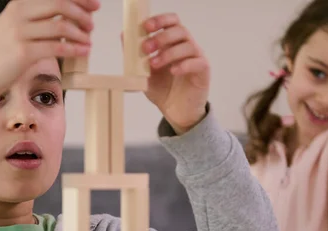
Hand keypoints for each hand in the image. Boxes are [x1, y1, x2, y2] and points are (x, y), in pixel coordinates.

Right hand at [0, 0, 99, 111]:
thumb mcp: (11, 30)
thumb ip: (34, 22)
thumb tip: (62, 22)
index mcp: (17, 6)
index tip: (94, 5)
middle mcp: (19, 14)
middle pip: (60, 4)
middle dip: (82, 13)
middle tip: (92, 24)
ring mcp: (20, 33)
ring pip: (60, 26)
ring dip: (80, 33)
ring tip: (89, 40)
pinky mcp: (23, 53)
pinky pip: (57, 47)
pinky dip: (75, 49)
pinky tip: (84, 51)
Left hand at [140, 13, 209, 134]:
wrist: (176, 113)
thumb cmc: (163, 90)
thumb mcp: (143, 73)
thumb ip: (135, 56)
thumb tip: (124, 36)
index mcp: (173, 43)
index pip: (172, 22)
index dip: (160, 20)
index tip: (145, 27)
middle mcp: (187, 47)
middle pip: (179, 30)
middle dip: (161, 37)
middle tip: (146, 48)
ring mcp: (197, 58)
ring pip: (188, 45)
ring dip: (168, 53)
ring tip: (154, 64)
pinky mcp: (203, 72)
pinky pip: (197, 62)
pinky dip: (183, 65)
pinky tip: (173, 71)